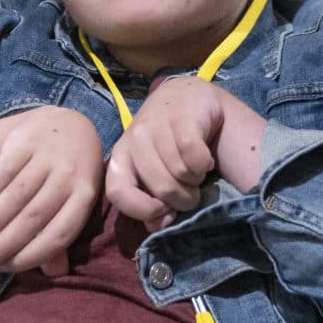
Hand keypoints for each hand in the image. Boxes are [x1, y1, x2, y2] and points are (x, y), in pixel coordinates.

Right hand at [0, 106, 101, 276]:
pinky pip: (2, 174)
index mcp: (85, 197)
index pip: (58, 235)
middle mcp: (68, 176)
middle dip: (2, 247)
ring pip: (14, 199)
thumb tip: (53, 274)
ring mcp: (46, 157)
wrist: (69, 124)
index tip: (4, 270)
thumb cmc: (72, 174)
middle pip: (31, 220)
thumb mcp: (77, 201)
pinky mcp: (24, 141)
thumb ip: (62, 235)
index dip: (30, 257)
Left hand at [106, 76, 265, 230]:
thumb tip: (157, 225)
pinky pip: (195, 158)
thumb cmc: (169, 143)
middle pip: (160, 189)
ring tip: (196, 171)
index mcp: (121, 157)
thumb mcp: (155, 172)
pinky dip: (205, 165)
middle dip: (182, 200)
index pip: (118, 193)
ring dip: (196, 181)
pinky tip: (205, 158)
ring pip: (180, 174)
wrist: (188, 97)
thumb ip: (152, 203)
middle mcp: (134, 139)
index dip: (143, 210)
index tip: (163, 211)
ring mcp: (157, 124)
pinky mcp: (183, 117)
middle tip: (190, 191)